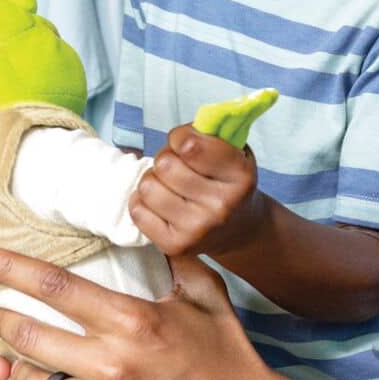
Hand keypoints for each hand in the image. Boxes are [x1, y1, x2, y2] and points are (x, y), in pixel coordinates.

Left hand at [0, 245, 294, 379]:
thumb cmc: (230, 359)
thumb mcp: (208, 298)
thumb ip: (174, 261)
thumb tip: (147, 230)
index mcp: (133, 321)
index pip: (53, 286)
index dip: (7, 267)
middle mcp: (111, 366)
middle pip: (26, 336)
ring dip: (23, 371)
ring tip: (30, 363)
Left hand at [128, 123, 266, 257]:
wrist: (240, 228)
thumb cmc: (229, 181)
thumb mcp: (234, 152)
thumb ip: (210, 135)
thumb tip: (178, 135)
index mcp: (240, 176)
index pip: (189, 145)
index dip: (179, 137)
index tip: (184, 142)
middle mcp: (221, 205)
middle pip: (165, 164)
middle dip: (166, 158)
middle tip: (177, 166)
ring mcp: (198, 229)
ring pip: (148, 186)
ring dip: (153, 179)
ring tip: (168, 184)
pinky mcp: (176, 245)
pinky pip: (137, 210)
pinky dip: (142, 201)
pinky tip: (159, 201)